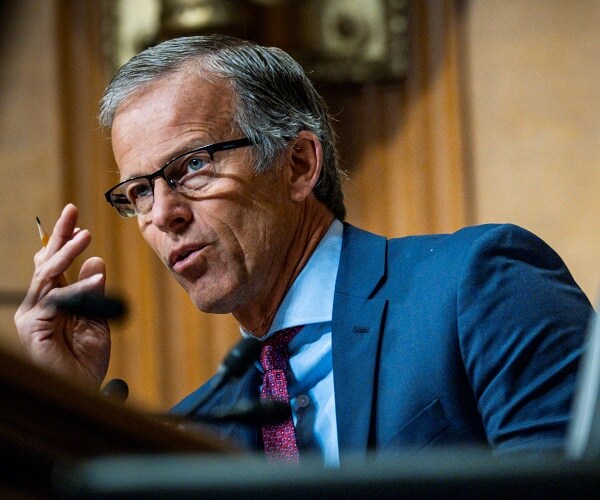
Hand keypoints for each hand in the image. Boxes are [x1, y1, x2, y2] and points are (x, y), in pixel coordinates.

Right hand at [14, 204, 110, 388]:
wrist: (80, 390)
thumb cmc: (85, 360)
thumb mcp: (97, 319)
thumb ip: (95, 292)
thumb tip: (96, 262)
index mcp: (54, 300)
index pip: (57, 264)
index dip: (65, 241)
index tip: (77, 219)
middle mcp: (39, 303)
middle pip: (47, 262)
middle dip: (59, 235)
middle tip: (71, 210)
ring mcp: (33, 314)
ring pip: (47, 274)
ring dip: (67, 253)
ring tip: (84, 235)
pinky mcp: (33, 325)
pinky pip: (57, 299)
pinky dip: (79, 288)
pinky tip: (96, 279)